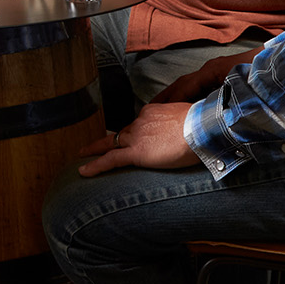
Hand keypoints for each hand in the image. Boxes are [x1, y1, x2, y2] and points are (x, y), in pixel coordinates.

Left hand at [76, 102, 199, 176]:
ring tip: (82, 156)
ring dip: (96, 150)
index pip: (138, 124)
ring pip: (111, 144)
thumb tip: (186, 134)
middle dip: (110, 140)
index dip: (134, 133)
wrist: (201, 127)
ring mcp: (137, 136)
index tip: (134, 139)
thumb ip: (180, 126)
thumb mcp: (188, 119)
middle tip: (95, 145)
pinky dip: (95, 165)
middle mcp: (140, 122)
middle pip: (122, 133)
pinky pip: (111, 159)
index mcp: (151, 112)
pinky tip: (83, 171)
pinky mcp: (136, 153)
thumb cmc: (202, 125)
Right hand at [149, 49, 254, 103]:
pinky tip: (192, 108)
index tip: (154, 113)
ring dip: (180, 97)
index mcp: (212, 71)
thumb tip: (203, 121)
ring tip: (166, 111)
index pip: (183, 86)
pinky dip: (193, 97)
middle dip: (167, 97)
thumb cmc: (264, 80)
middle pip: (184, 83)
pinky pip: (204, 86)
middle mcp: (213, 69)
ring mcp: (221, 71)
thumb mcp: (240, 94)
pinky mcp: (229, 76)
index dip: (168, 100)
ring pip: (194, 85)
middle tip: (150, 111)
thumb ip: (220, 106)